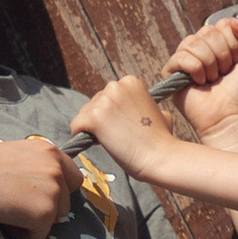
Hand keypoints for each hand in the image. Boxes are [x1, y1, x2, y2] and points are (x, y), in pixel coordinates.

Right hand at [0, 137, 85, 235]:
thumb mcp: (13, 155)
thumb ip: (34, 166)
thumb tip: (42, 186)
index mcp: (49, 150)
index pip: (73, 177)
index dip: (57, 190)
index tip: (36, 196)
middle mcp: (57, 169)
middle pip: (66, 201)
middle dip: (46, 208)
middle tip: (18, 205)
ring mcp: (54, 191)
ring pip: (55, 218)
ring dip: (34, 221)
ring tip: (8, 211)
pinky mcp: (45, 213)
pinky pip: (39, 235)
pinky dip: (23, 234)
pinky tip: (4, 220)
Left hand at [70, 72, 184, 176]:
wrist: (160, 157)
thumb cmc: (162, 141)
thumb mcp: (159, 112)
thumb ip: (144, 105)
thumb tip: (136, 111)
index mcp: (131, 82)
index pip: (108, 95)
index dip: (113, 113)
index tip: (123, 126)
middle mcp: (116, 86)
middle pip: (94, 103)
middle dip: (101, 119)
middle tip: (117, 136)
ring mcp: (104, 101)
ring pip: (83, 114)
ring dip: (92, 129)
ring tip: (112, 141)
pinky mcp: (94, 118)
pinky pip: (75, 126)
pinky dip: (81, 136)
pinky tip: (98, 143)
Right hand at [157, 12, 237, 143]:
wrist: (229, 115)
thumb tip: (233, 21)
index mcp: (219, 42)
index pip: (223, 24)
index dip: (234, 44)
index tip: (237, 63)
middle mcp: (201, 46)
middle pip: (208, 31)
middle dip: (222, 55)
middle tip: (224, 73)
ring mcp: (185, 57)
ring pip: (194, 42)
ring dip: (210, 64)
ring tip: (213, 79)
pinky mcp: (171, 71)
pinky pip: (181, 57)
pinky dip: (196, 71)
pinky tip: (200, 83)